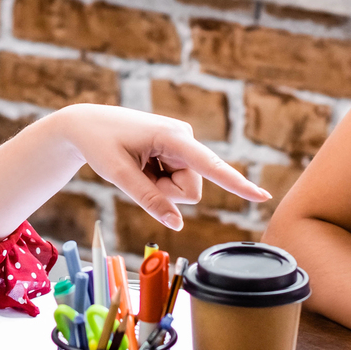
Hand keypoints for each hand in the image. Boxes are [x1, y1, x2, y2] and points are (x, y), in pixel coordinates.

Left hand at [50, 104, 269, 229]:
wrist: (87, 124)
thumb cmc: (100, 144)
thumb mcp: (118, 175)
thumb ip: (149, 200)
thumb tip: (176, 225)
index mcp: (173, 137)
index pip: (210, 166)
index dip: (236, 184)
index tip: (262, 196)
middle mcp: (185, 137)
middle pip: (190, 190)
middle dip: (165, 193)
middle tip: (136, 174)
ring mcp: (182, 144)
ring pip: (184, 189)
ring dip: (159, 187)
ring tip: (137, 166)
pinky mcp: (178, 150)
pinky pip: (176, 181)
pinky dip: (157, 181)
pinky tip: (142, 162)